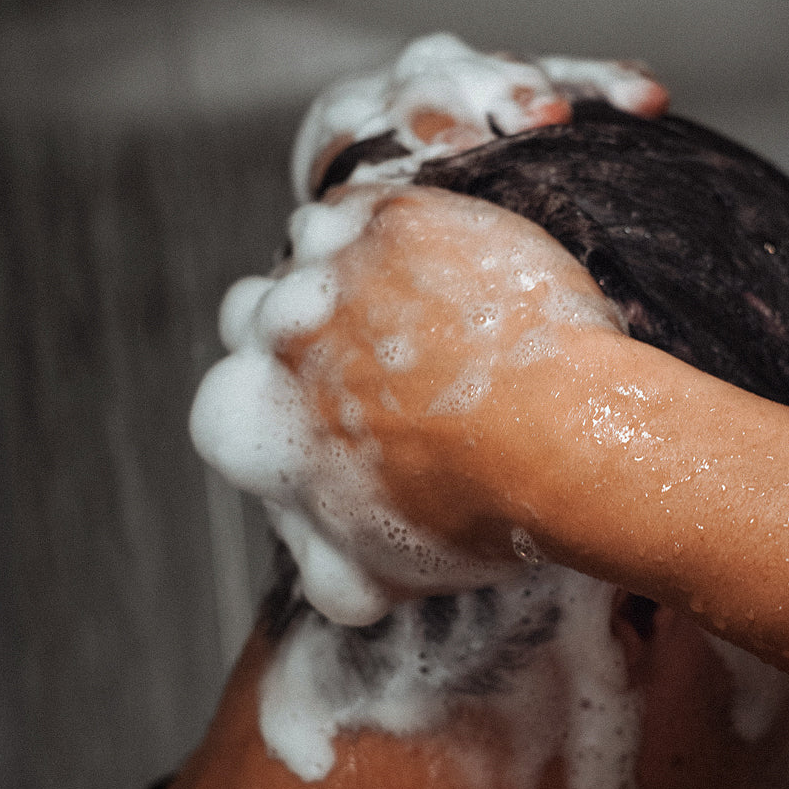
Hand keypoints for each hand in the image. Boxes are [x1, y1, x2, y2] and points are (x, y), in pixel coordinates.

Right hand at [191, 181, 633, 622]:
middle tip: (368, 354)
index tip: (315, 408)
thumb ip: (323, 564)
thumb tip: (317, 570)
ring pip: (307, 252)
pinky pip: (366, 212)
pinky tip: (435, 266)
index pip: (223, 400)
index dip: (270, 403)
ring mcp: (335, 271)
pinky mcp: (398, 222)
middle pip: (253, 314)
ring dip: (341, 274)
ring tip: (411, 309)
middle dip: (296, 332)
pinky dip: (389, 233)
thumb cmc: (475, 514)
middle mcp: (277, 337)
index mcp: (254, 420)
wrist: (565, 440)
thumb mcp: (378, 576)